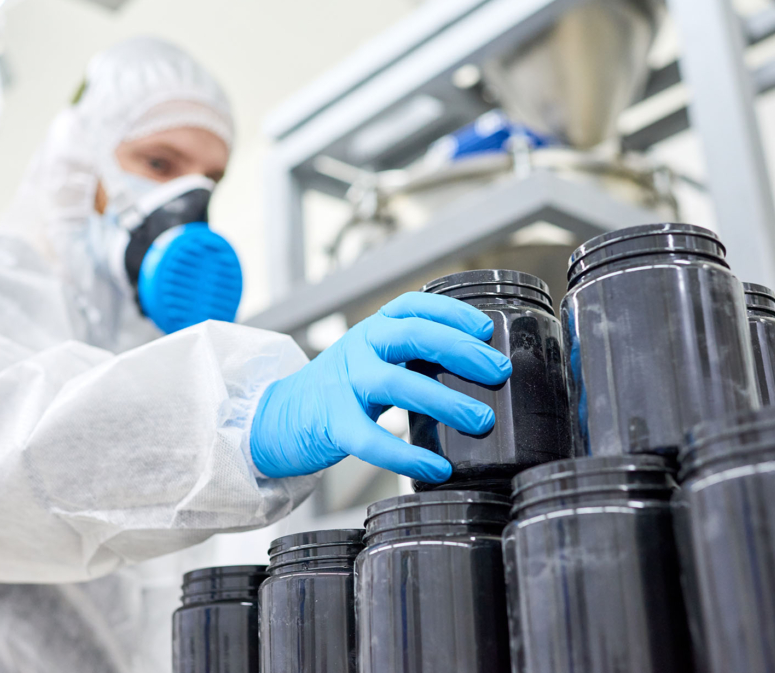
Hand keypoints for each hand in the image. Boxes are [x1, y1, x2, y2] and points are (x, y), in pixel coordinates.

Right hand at [250, 292, 511, 482]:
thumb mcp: (371, 361)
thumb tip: (475, 375)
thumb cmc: (338, 392)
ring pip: (397, 383)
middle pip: (412, 335)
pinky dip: (406, 454)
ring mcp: (343, 384)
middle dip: (460, 351)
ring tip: (480, 419)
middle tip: (498, 371)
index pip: (413, 306)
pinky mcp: (332, 423)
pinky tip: (437, 467)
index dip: (452, 311)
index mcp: (372, 331)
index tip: (485, 329)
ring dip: (444, 400)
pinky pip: (372, 439)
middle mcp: (358, 348)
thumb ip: (410, 360)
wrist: (276, 418)